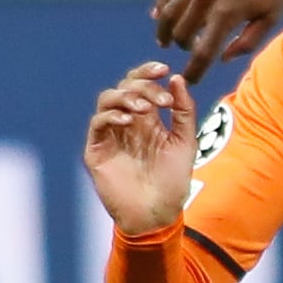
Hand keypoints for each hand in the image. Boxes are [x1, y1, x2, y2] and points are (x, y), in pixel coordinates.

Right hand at [85, 62, 199, 237]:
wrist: (157, 213)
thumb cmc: (172, 180)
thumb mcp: (185, 141)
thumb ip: (183, 110)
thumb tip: (176, 78)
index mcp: (146, 118)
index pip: (141, 84)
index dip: (148, 72)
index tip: (164, 69)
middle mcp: (126, 122)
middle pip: (124, 87)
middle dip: (142, 86)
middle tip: (161, 101)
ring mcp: (110, 135)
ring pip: (107, 100)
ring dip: (126, 98)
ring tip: (144, 109)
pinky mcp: (97, 150)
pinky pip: (97, 123)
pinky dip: (111, 116)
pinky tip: (128, 122)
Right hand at [153, 0, 282, 80]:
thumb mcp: (271, 14)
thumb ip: (247, 41)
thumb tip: (223, 58)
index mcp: (227, 14)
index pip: (203, 53)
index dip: (195, 71)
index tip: (192, 81)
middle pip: (181, 34)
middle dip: (185, 49)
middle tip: (193, 53)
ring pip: (167, 13)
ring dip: (165, 32)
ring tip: (166, 42)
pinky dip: (161, 7)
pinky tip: (158, 17)